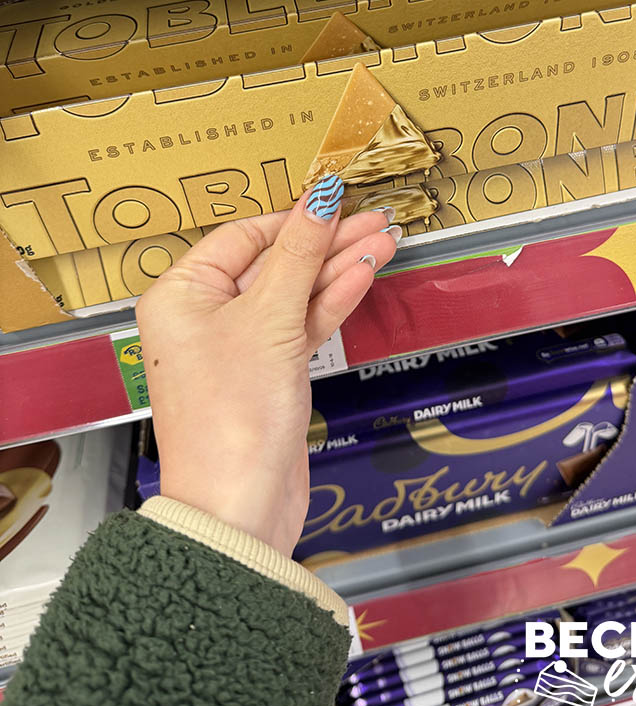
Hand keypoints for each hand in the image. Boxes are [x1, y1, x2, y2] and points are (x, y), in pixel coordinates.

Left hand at [135, 177, 399, 556]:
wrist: (241, 507)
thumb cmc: (231, 418)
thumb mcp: (269, 319)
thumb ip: (299, 255)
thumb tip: (319, 198)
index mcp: (181, 295)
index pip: (244, 236)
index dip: (294, 218)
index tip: (337, 201)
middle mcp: (205, 316)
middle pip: (274, 262)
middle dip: (327, 242)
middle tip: (374, 220)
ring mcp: (240, 345)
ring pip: (294, 293)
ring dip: (339, 269)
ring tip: (384, 240)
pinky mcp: (270, 372)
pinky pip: (302, 325)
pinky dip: (332, 302)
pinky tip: (364, 275)